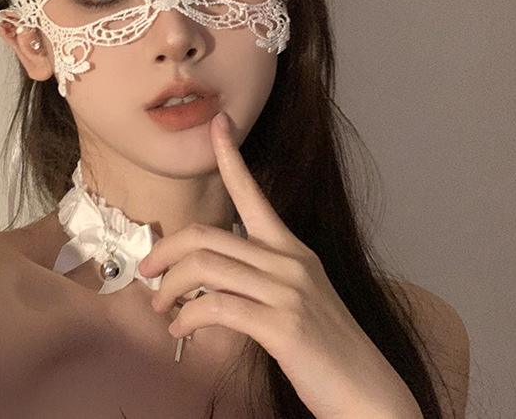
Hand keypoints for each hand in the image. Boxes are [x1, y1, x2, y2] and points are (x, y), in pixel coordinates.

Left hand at [138, 112, 422, 418]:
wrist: (367, 393)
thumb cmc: (324, 347)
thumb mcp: (294, 297)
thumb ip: (257, 277)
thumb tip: (207, 275)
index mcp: (290, 249)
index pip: (253, 193)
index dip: (231, 155)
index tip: (218, 124)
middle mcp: (288, 261)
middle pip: (206, 236)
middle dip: (166, 250)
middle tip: (148, 271)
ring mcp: (287, 291)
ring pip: (205, 267)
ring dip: (170, 289)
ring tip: (163, 309)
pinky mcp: (283, 324)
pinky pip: (217, 306)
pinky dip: (189, 317)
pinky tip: (183, 330)